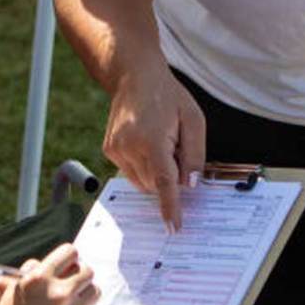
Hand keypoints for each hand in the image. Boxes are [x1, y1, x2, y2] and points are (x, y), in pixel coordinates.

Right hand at [0, 243, 98, 304]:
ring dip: (85, 292)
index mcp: (40, 279)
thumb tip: (59, 263)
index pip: (70, 252)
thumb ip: (37, 273)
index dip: (70, 257)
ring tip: (74, 300)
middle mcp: (59, 293)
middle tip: (73, 281)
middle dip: (80, 274)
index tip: (68, 262)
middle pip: (87, 270)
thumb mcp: (15, 292)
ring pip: (94, 291)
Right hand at [101, 65, 204, 229]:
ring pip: (142, 182)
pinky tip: (146, 142)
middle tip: (175, 150)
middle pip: (154, 184)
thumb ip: (194, 155)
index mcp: (152, 139)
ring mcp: (116, 149)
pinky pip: (131, 172)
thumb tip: (190, 185)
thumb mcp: (194, 120)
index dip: (170, 206)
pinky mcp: (109, 150)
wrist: (134, 77)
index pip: (163, 182)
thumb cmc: (168, 96)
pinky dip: (143, 165)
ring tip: (159, 142)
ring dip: (155, 172)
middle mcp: (129, 147)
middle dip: (169, 178)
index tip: (173, 227)